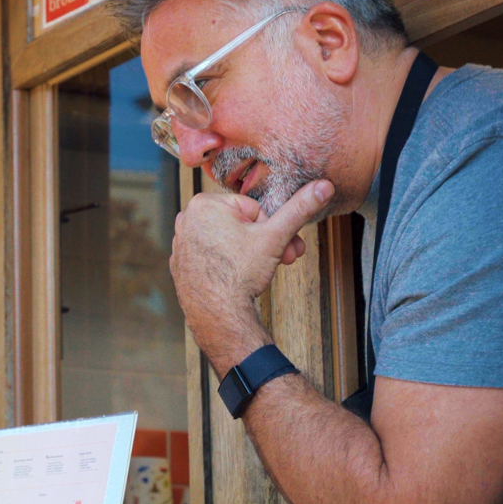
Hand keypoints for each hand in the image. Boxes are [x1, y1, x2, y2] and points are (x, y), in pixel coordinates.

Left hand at [169, 180, 335, 350]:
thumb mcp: (274, 237)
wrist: (218, 316)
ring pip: (226, 240)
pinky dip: (224, 264)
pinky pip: (211, 256)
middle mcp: (186, 219)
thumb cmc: (240, 275)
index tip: (276, 246)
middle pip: (239, 225)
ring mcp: (179, 243)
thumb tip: (324, 186)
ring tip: (254, 271)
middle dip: (262, 243)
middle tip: (279, 259)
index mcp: (204, 204)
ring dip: (246, 253)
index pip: (252, 209)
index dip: (270, 229)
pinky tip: (233, 277)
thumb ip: (299, 209)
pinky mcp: (179, 264)